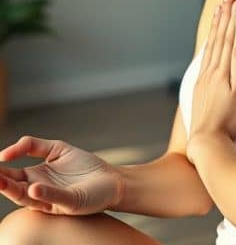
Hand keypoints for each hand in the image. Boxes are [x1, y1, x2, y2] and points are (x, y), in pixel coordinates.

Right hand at [0, 136, 123, 214]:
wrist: (112, 179)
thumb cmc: (84, 166)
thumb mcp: (56, 149)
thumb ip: (31, 145)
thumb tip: (4, 153)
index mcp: (34, 178)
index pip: (9, 175)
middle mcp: (39, 191)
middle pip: (13, 188)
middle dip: (0, 182)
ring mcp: (53, 199)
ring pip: (28, 197)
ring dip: (13, 190)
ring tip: (1, 181)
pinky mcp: (70, 203)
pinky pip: (56, 198)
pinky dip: (44, 194)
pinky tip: (34, 187)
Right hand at [188, 0, 235, 151]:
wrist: (207, 144)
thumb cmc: (210, 133)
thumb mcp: (209, 110)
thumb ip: (213, 96)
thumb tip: (217, 91)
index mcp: (204, 80)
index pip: (211, 47)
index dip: (216, 28)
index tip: (219, 11)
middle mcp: (211, 73)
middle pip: (217, 38)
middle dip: (222, 15)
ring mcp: (221, 75)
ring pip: (226, 39)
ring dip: (230, 17)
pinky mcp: (234, 79)